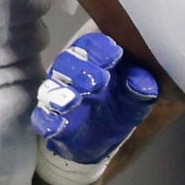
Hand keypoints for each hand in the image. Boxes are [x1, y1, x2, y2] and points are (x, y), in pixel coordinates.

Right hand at [33, 32, 161, 184]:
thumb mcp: (138, 100)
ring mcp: (57, 95)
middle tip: (100, 81)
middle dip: (81, 68)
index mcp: (94, 60)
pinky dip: (48, 120)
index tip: (116, 54)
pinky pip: (42, 117)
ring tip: (74, 101)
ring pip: (51, 86)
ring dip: (61, 93)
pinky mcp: (48, 120)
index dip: (101, 48)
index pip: (91, 44)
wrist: (103, 140)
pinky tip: (58, 125)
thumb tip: (141, 81)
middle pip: (68, 61)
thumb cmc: (120, 107)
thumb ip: (141, 89)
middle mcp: (71, 72)